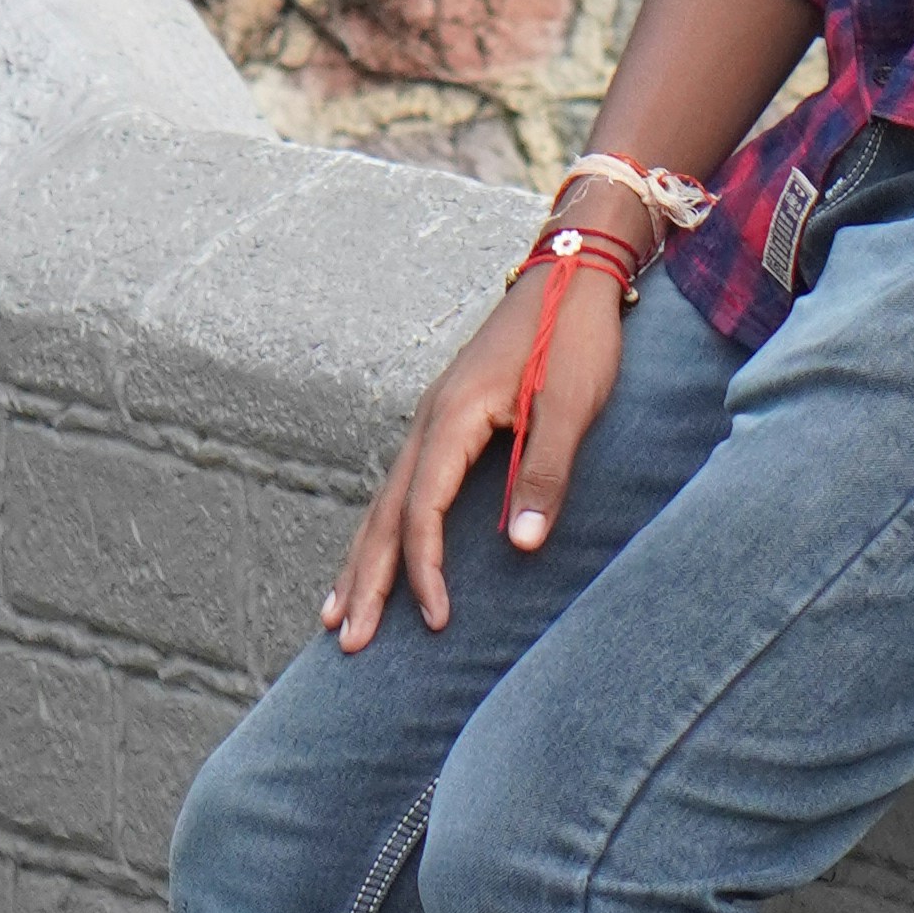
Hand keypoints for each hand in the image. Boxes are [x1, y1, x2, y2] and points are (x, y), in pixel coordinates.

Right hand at [325, 214, 649, 648]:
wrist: (573, 271)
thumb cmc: (576, 336)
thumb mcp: (571, 403)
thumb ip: (545, 470)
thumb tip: (522, 544)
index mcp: (454, 417)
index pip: (423, 509)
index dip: (425, 569)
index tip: (436, 620)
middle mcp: (430, 420)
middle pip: (384, 513)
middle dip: (366, 581)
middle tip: (348, 641)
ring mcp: (433, 419)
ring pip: (383, 502)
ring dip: (361, 561)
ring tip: (337, 615)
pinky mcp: (446, 421)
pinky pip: (400, 486)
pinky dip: (381, 530)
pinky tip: (376, 555)